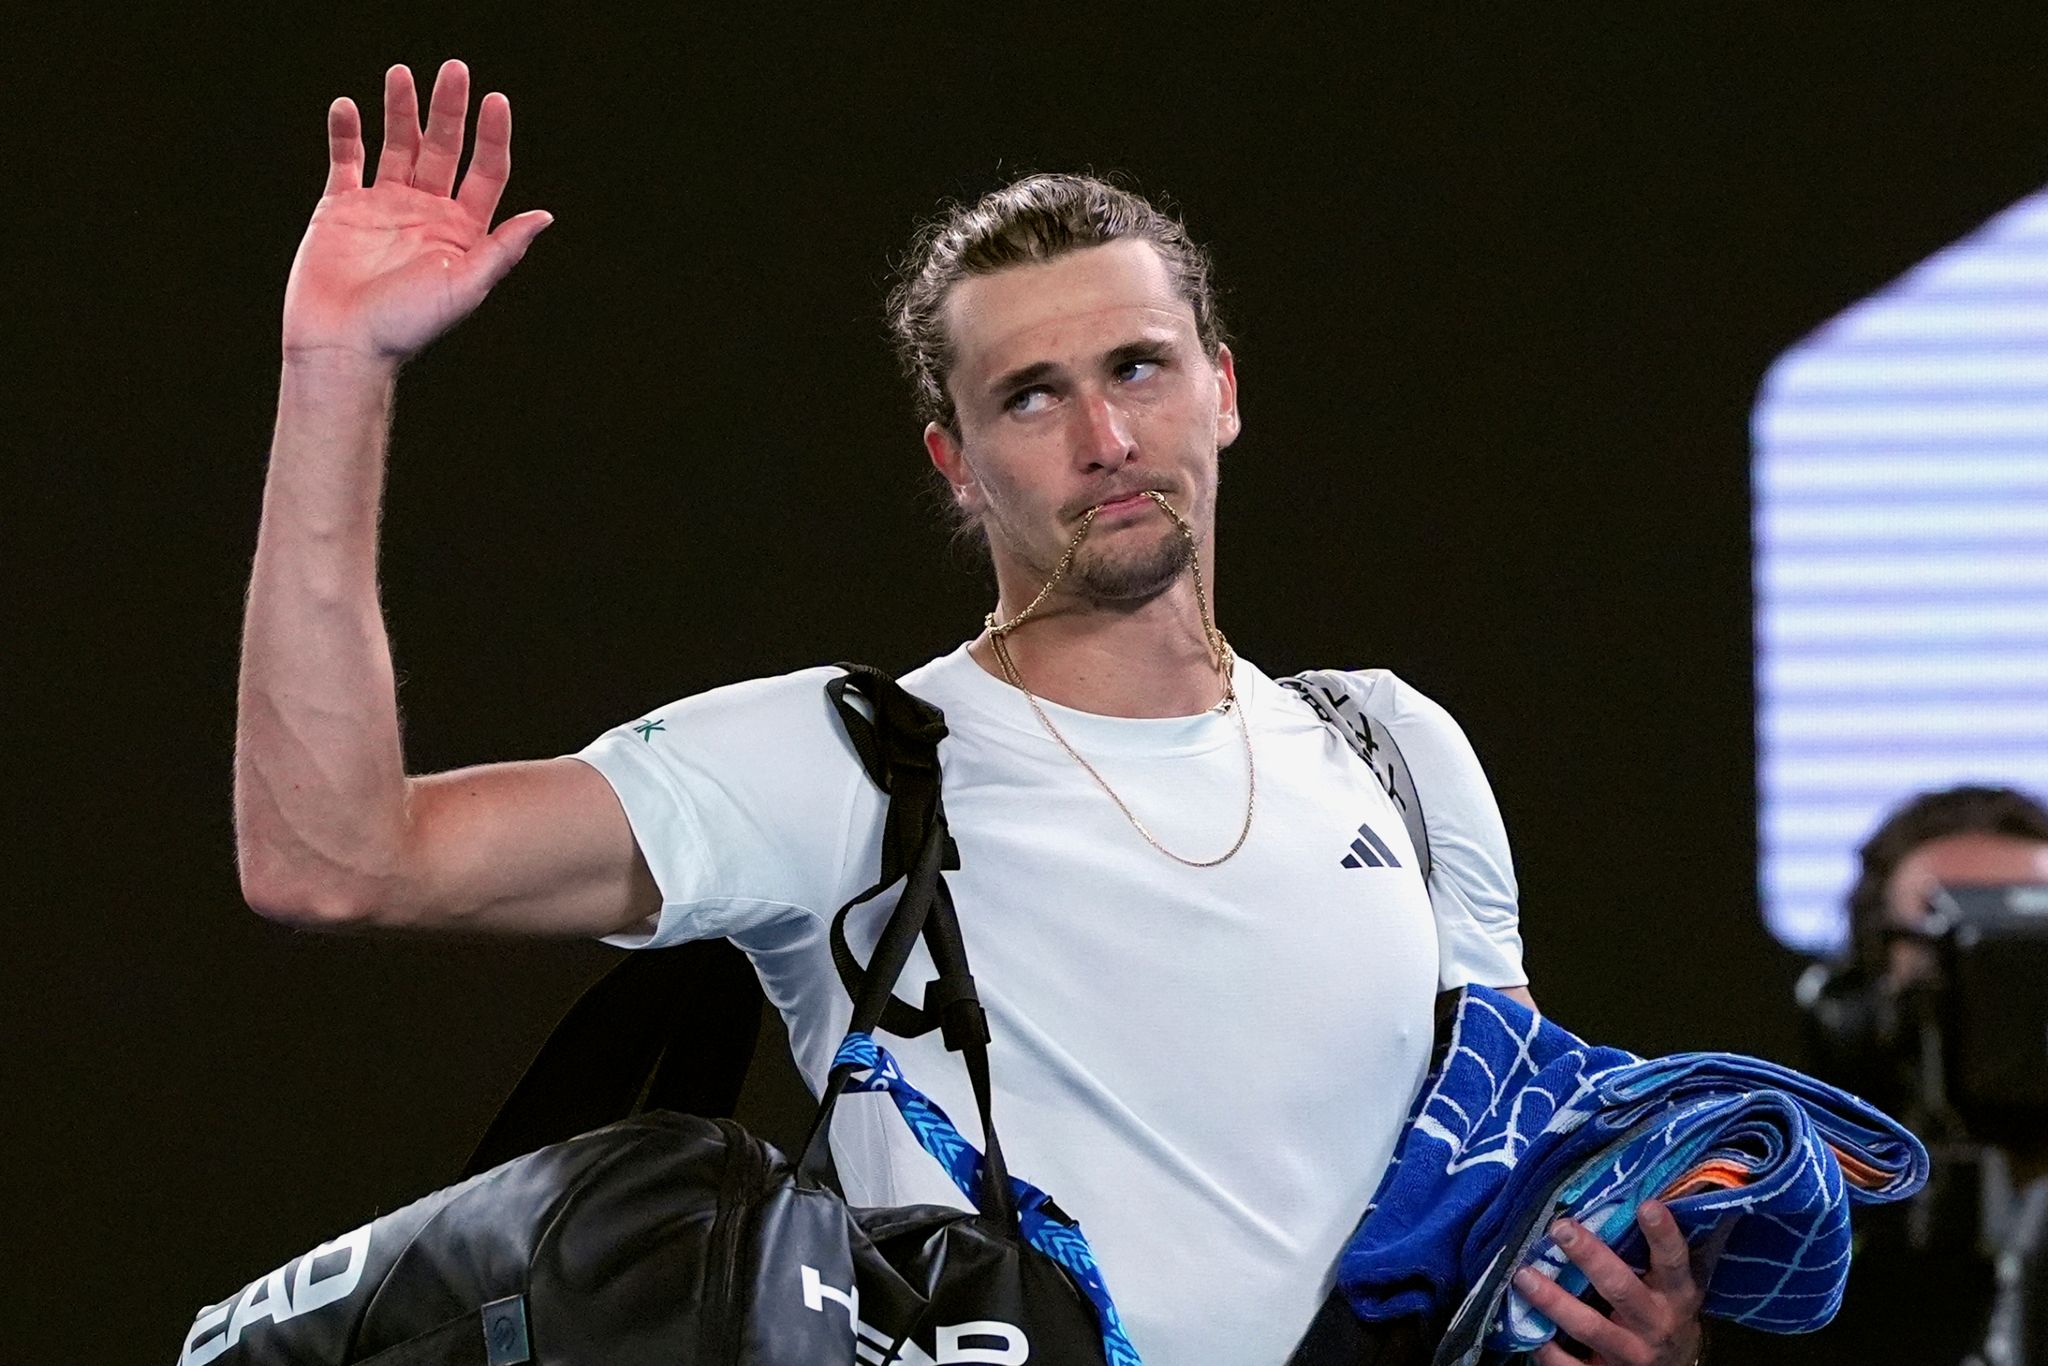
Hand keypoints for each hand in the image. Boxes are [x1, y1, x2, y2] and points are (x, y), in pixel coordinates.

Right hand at [281, 60, 553, 368]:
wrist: (344, 345)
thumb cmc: (407, 325)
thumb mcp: (466, 287)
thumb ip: (503, 249)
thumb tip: (545, 216)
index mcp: (462, 231)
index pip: (485, 172)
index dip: (492, 136)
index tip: (495, 100)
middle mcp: (426, 213)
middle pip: (442, 148)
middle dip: (448, 110)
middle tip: (454, 70)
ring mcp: (383, 206)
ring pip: (396, 145)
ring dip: (400, 109)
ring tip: (401, 74)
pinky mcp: (341, 208)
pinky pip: (346, 159)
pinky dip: (346, 133)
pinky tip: (349, 107)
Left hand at [1512, 1201, 1706, 1365]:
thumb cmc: (1665, 1309)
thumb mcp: (1673, 1283)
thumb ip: (1656, 1249)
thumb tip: (1636, 1189)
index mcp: (1677, 1294)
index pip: (1674, 1261)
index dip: (1663, 1235)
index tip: (1646, 1204)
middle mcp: (1655, 1323)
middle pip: (1621, 1289)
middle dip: (1590, 1258)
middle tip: (1560, 1228)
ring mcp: (1630, 1353)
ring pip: (1589, 1327)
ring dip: (1553, 1301)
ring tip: (1523, 1275)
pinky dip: (1548, 1351)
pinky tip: (1528, 1330)